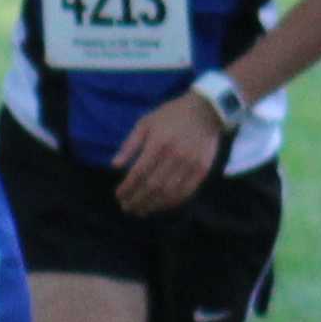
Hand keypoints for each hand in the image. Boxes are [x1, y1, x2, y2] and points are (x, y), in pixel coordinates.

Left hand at [110, 89, 235, 216]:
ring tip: (141, 211)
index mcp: (158, 143)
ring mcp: (190, 164)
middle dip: (137, 200)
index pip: (139, 173)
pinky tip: (161, 206)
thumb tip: (114, 165)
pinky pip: (186, 192)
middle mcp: (174, 156)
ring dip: (153, 205)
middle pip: (152, 186)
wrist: (205, 110)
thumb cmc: (171, 115)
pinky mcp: (202, 170)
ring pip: (168, 193)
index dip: (127, 188)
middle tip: (127, 208)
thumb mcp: (145, 123)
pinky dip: (172, 203)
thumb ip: (130, 144)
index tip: (119, 196)